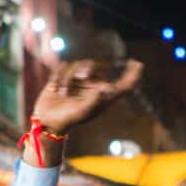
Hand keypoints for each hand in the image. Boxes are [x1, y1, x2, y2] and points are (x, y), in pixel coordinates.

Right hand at [30, 59, 144, 136]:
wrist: (47, 121)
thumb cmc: (67, 120)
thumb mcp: (82, 112)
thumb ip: (95, 101)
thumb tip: (107, 88)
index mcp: (102, 96)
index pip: (123, 84)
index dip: (133, 74)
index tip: (138, 64)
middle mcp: (93, 86)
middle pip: (96, 66)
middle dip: (88, 68)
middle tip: (83, 75)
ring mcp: (79, 80)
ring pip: (78, 65)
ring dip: (69, 78)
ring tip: (62, 93)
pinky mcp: (65, 76)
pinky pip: (64, 66)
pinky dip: (59, 77)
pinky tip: (55, 90)